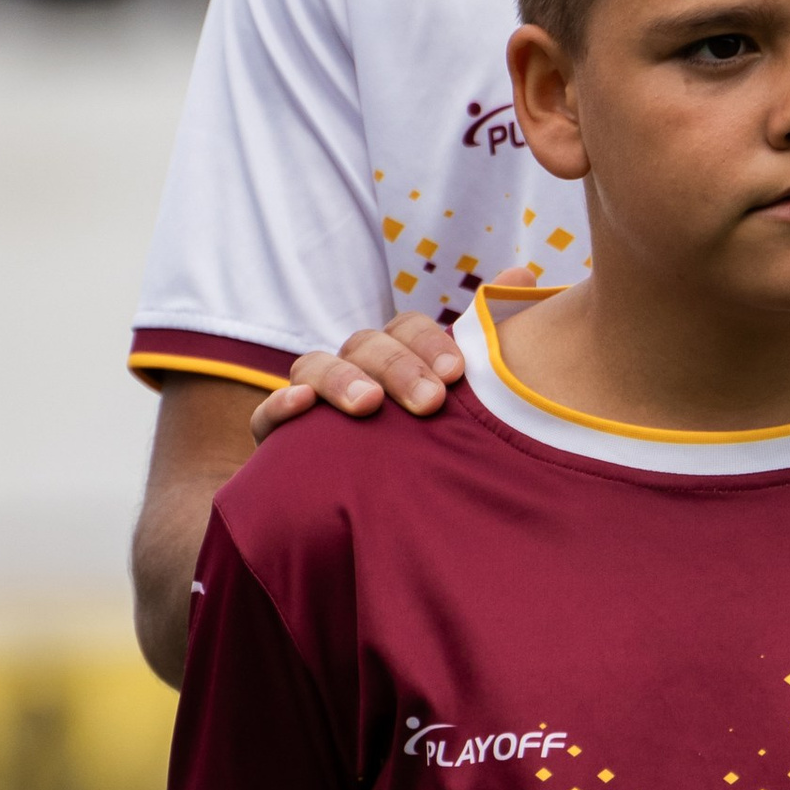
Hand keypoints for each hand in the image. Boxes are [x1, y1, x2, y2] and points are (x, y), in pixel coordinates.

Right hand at [248, 271, 540, 439]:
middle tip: (430, 402)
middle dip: (398, 369)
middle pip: (366, 346)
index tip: (459, 374)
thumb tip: (522, 272)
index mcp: (396, 356)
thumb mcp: (461, 402)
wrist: (378, 517)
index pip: (407, 328)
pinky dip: (280, 405)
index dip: (430, 342)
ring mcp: (312, 400)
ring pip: (313, 367)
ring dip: (341, 380)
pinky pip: (267, 415)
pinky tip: (301, 405)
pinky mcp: (279, 440)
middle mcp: (352, 369)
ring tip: (369, 405)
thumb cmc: (430, 453)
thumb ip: (486, 339)